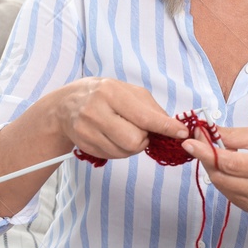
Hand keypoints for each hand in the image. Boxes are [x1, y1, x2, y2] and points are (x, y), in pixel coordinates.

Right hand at [53, 77, 186, 161]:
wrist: (66, 105)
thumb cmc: (103, 95)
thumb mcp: (127, 91)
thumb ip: (151, 107)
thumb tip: (172, 126)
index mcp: (111, 92)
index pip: (144, 116)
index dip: (166, 127)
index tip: (181, 133)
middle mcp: (96, 110)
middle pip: (135, 140)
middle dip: (144, 139)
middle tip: (141, 130)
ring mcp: (87, 129)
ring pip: (125, 151)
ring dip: (133, 146)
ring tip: (125, 131)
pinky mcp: (84, 144)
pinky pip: (114, 156)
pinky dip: (120, 150)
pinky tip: (113, 137)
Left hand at [184, 125, 247, 215]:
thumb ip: (234, 135)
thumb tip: (207, 131)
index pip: (230, 162)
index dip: (206, 152)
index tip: (189, 141)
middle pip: (221, 175)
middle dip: (204, 157)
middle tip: (198, 141)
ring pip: (220, 185)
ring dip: (211, 167)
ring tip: (215, 152)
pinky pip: (226, 192)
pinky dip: (221, 177)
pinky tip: (227, 168)